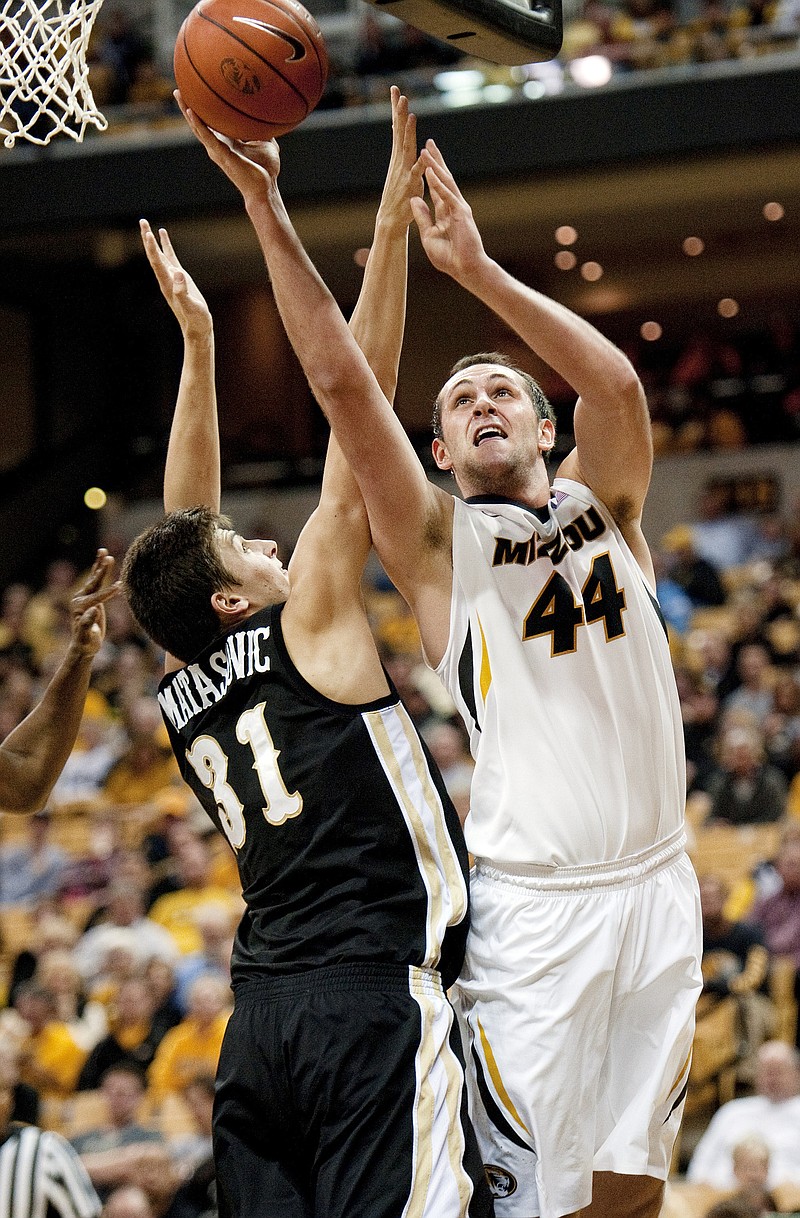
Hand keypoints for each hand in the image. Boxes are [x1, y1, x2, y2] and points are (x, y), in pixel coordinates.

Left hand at [69, 550, 118, 658]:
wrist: (83, 644)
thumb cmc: (86, 642)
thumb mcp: (86, 635)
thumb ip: (87, 623)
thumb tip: (94, 610)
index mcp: (79, 607)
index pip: (96, 598)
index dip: (108, 593)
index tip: (120, 586)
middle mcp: (79, 598)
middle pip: (93, 583)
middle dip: (102, 571)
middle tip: (109, 558)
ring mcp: (84, 596)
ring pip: (94, 577)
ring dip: (99, 564)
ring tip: (103, 550)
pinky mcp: (90, 595)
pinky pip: (96, 579)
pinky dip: (99, 568)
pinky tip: (103, 558)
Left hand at [140, 220, 211, 338]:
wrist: (197, 328)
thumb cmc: (195, 320)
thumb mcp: (191, 307)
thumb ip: (183, 292)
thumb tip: (178, 274)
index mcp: (168, 284)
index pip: (157, 263)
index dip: (153, 248)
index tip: (148, 234)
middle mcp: (166, 279)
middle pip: (153, 255)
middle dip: (147, 239)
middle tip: (142, 221)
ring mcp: (172, 277)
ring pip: (160, 254)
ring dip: (153, 240)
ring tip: (147, 225)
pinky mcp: (180, 277)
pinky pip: (170, 257)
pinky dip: (166, 246)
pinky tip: (163, 234)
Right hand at [176, 90, 280, 204]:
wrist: (265, 188)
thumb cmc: (266, 170)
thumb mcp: (266, 143)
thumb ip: (263, 130)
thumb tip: (268, 116)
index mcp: (226, 142)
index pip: (210, 124)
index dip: (202, 111)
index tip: (195, 94)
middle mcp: (218, 146)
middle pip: (198, 124)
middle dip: (187, 107)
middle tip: (178, 90)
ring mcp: (217, 151)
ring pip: (197, 128)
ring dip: (187, 111)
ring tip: (178, 94)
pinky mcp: (221, 154)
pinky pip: (207, 136)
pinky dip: (198, 124)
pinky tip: (190, 112)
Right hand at [375, 86, 423, 230]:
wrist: (391, 218)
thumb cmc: (398, 192)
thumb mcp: (398, 164)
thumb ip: (400, 145)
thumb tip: (397, 125)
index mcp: (399, 154)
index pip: (397, 126)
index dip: (396, 108)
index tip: (394, 89)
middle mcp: (400, 160)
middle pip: (400, 132)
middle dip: (399, 112)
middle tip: (399, 93)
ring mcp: (404, 171)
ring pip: (407, 148)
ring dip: (409, 131)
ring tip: (410, 114)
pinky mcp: (411, 185)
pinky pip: (417, 172)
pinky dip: (420, 162)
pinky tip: (423, 152)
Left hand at [410, 140, 487, 283]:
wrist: (465, 269)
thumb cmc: (449, 257)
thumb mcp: (428, 236)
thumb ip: (422, 217)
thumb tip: (413, 199)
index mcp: (444, 213)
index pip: (435, 188)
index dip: (428, 173)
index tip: (422, 159)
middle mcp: (452, 207)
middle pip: (442, 179)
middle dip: (434, 161)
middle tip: (427, 143)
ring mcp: (458, 208)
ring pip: (445, 182)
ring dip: (435, 166)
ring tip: (426, 150)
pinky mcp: (461, 213)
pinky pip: (448, 195)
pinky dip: (439, 183)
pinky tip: (431, 171)